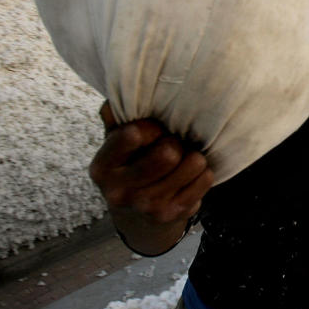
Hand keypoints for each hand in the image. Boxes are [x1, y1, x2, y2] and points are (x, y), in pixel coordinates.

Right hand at [89, 101, 213, 254]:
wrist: (136, 216)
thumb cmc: (129, 165)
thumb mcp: (115, 143)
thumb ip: (117, 117)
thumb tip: (123, 92)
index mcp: (102, 167)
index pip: (133, 135)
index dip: (152, 126)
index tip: (155, 129)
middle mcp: (121, 191)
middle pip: (168, 154)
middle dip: (175, 142)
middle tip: (173, 143)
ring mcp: (147, 207)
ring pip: (192, 164)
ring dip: (193, 155)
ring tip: (183, 158)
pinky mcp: (173, 215)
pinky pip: (205, 178)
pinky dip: (203, 172)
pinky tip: (189, 175)